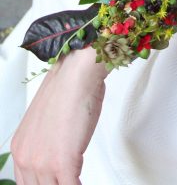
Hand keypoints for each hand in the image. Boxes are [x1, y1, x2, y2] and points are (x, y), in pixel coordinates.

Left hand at [11, 47, 106, 184]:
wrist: (76, 75)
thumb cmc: (68, 90)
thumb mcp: (46, 123)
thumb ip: (46, 145)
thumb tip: (58, 154)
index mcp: (20, 149)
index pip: (26, 183)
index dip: (44, 184)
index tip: (56, 181)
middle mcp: (26, 158)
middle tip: (68, 180)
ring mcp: (43, 163)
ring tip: (77, 181)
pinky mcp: (63, 163)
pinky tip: (84, 183)